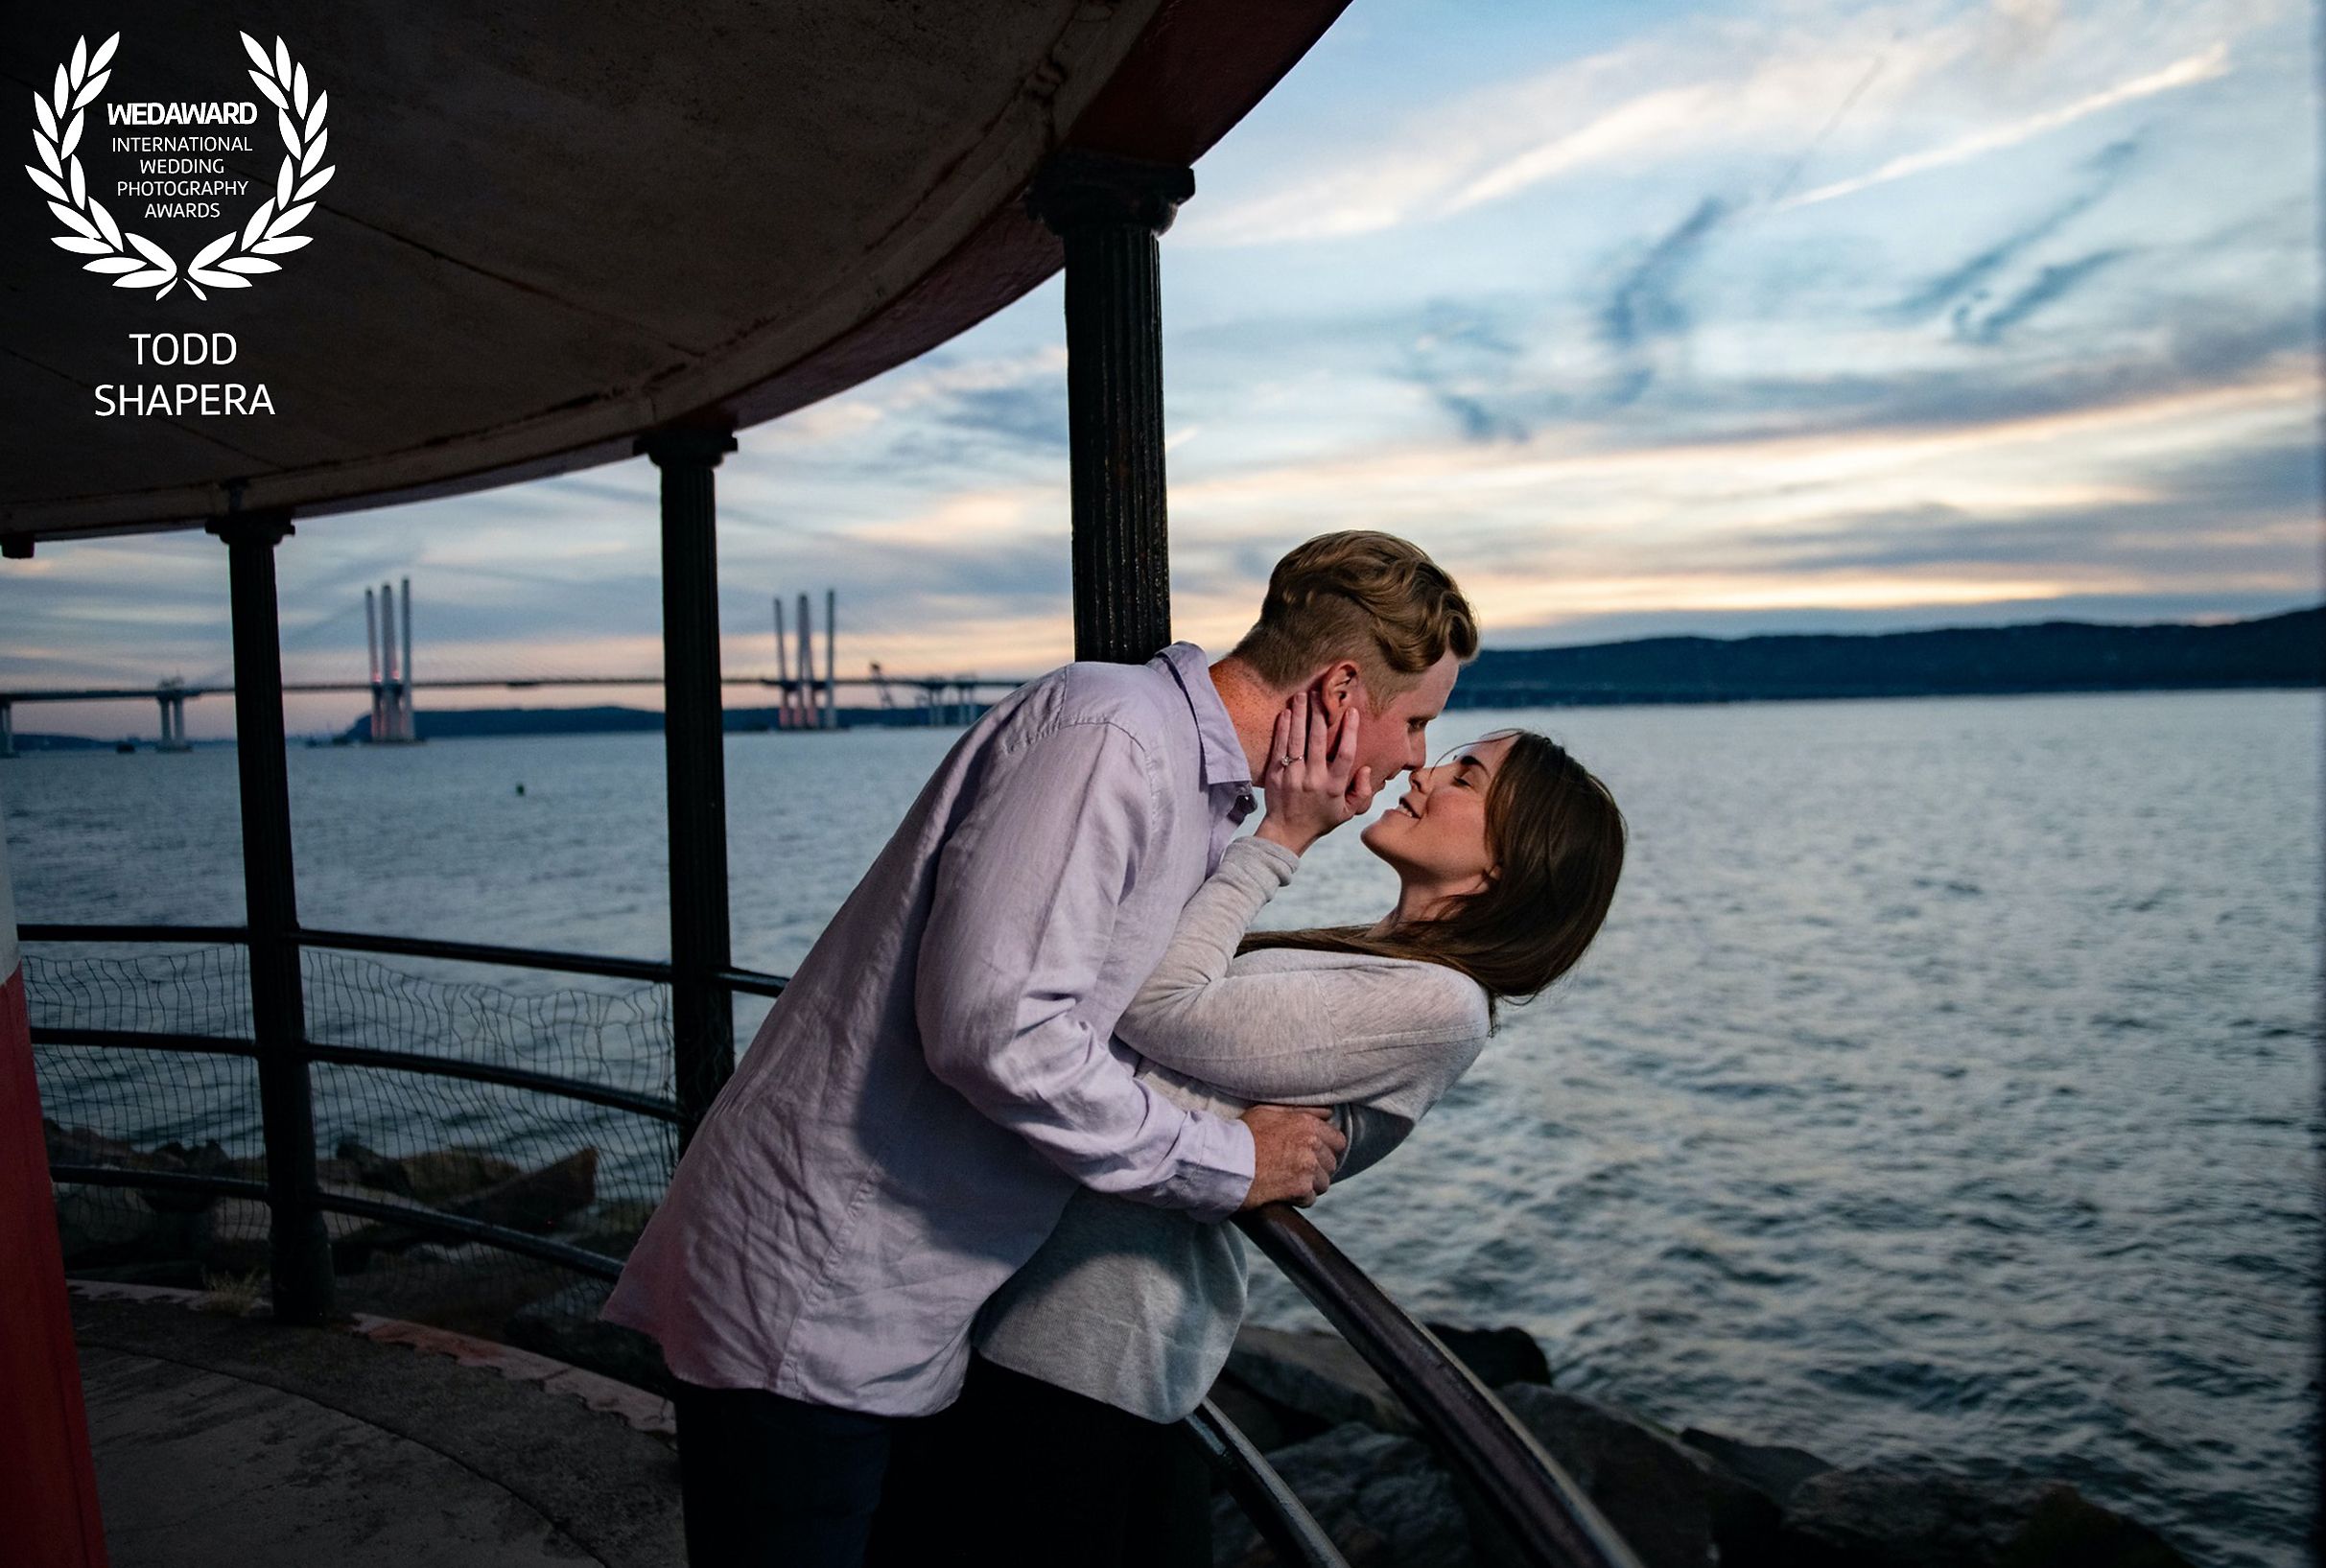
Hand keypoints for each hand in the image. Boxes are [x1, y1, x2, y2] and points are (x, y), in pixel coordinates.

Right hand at [1237, 1104, 1346, 1209]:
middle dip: (1318, 1168)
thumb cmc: (1241, 1134)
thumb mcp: (1268, 1111)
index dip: (1326, 1149)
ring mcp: (1308, 1167)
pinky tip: (1282, 1192)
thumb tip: (1327, 1113)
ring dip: (1309, 1185)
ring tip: (1289, 1181)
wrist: (1224, 1160)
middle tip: (1296, 1170)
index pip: (1338, 1140)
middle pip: (1332, 1164)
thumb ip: (1300, 1110)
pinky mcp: (1300, 1188)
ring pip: (1324, 1183)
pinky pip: (1310, 1199)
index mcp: (1307, 1124)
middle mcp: (1312, 1144)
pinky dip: (1298, 1199)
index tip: (1313, 1154)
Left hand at [1255, 691, 1376, 854]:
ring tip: (1302, 694)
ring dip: (1300, 715)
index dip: (1349, 731)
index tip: (1351, 711)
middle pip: (1318, 740)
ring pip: (1297, 740)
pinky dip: (1283, 729)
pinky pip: (1280, 747)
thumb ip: (1362, 792)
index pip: (1345, 754)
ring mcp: (1292, 776)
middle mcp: (1314, 779)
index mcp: (1334, 787)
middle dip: (1319, 714)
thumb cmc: (1321, 819)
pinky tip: (1286, 713)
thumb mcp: (1348, 813)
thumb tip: (1367, 768)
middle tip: (1321, 692)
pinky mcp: (1276, 775)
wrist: (1286, 832)